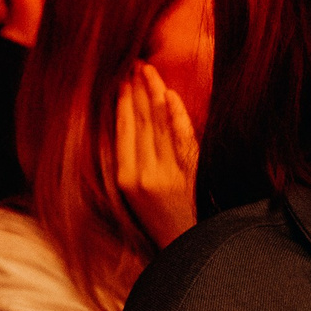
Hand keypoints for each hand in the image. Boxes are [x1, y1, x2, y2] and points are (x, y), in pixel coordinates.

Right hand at [115, 62, 199, 247]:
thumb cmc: (158, 219)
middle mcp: (144, 175)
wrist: (183, 246)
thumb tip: (128, 118)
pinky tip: (171, 96)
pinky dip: (177, 116)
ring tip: (149, 71)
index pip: (123, 131)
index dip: (122, 103)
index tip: (121, 79)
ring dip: (154, 95)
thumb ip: (131, 157)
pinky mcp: (188, 177)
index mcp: (126, 179)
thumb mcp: (134, 192)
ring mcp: (167, 175)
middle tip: (135, 64)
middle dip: (137, 91)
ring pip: (159, 126)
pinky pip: (182, 140)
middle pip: (141, 124)